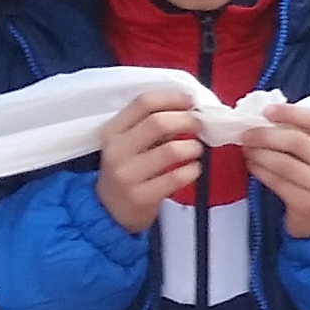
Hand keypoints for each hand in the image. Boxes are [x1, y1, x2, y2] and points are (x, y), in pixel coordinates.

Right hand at [93, 87, 211, 234]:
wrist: (109, 211)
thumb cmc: (128, 170)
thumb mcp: (131, 144)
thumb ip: (153, 126)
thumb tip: (188, 108)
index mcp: (113, 131)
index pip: (143, 103)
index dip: (171, 97)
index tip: (190, 100)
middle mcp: (117, 151)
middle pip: (158, 123)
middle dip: (187, 120)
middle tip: (201, 124)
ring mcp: (127, 175)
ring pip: (171, 150)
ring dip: (192, 147)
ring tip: (196, 149)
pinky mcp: (140, 197)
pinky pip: (176, 178)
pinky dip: (192, 170)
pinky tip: (193, 169)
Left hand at [242, 101, 309, 238]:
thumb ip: (303, 135)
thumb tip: (266, 118)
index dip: (289, 113)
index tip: (266, 111)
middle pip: (297, 141)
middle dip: (266, 135)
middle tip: (247, 134)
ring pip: (284, 163)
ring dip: (259, 153)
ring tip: (247, 149)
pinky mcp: (308, 204)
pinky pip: (276, 182)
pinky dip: (259, 171)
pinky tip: (252, 166)